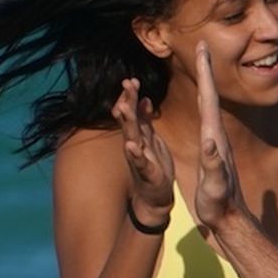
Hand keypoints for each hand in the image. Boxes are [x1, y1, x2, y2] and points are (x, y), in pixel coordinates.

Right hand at [112, 78, 174, 219]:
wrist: (155, 198)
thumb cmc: (154, 168)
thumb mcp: (151, 140)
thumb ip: (146, 121)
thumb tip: (145, 99)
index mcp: (139, 136)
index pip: (132, 112)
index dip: (130, 97)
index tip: (131, 80)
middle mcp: (135, 145)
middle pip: (130, 120)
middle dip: (128, 102)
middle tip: (128, 83)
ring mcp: (139, 159)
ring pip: (132, 137)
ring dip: (127, 123)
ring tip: (123, 108)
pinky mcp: (147, 174)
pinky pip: (140, 162)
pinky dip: (135, 154)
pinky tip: (131, 145)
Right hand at [194, 42, 246, 230]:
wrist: (230, 220)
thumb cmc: (219, 205)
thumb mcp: (215, 185)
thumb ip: (213, 164)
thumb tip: (210, 142)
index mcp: (214, 138)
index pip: (208, 98)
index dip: (205, 72)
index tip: (203, 47)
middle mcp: (216, 136)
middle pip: (209, 95)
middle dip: (205, 69)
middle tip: (202, 46)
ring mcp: (216, 142)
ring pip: (207, 106)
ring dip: (203, 83)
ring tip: (201, 65)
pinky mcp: (214, 151)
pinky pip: (205, 119)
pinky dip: (202, 104)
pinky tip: (201, 100)